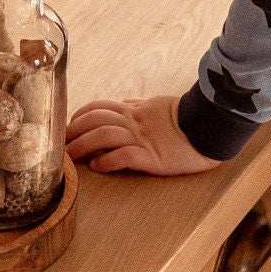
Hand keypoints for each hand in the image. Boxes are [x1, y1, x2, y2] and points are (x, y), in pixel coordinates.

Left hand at [68, 93, 217, 176]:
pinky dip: (108, 161)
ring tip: (70, 158)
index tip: (68, 126)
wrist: (210, 129)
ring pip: (104, 136)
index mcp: (135, 110)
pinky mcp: (153, 157)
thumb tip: (121, 105)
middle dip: (73, 132)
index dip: (79, 116)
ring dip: (83, 146)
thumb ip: (137, 106)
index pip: (99, 107)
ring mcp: (143, 139)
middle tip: (59, 145)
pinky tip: (97, 167)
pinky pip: (124, 156)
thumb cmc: (186, 119)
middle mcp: (135, 122)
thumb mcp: (157, 106)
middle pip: (95, 121)